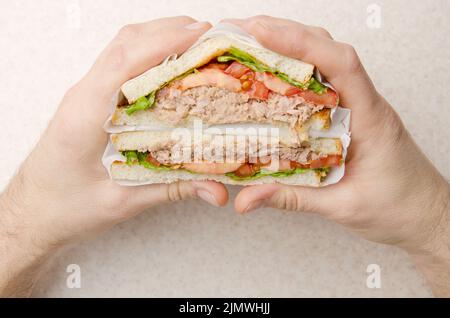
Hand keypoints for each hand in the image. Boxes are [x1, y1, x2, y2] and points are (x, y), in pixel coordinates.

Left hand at [0, 17, 227, 296]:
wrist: (33, 211)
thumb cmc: (66, 208)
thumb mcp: (121, 202)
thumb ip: (171, 190)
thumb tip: (216, 190)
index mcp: (85, 115)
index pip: (125, 62)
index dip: (165, 42)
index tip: (201, 34)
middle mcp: (83, 95)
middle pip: (125, 44)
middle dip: (169, 31)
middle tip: (210, 35)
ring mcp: (85, 94)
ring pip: (121, 47)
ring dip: (157, 36)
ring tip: (196, 40)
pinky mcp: (91, 99)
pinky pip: (119, 63)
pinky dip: (147, 51)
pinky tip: (169, 61)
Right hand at [227, 16, 449, 295]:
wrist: (426, 215)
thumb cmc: (397, 209)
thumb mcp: (342, 207)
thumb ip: (293, 198)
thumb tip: (246, 199)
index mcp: (371, 118)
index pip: (341, 65)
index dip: (302, 43)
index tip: (263, 32)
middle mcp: (366, 103)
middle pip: (331, 52)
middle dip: (288, 34)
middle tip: (245, 31)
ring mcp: (360, 107)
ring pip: (328, 61)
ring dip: (293, 45)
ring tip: (254, 41)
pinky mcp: (351, 115)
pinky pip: (325, 81)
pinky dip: (299, 68)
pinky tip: (275, 72)